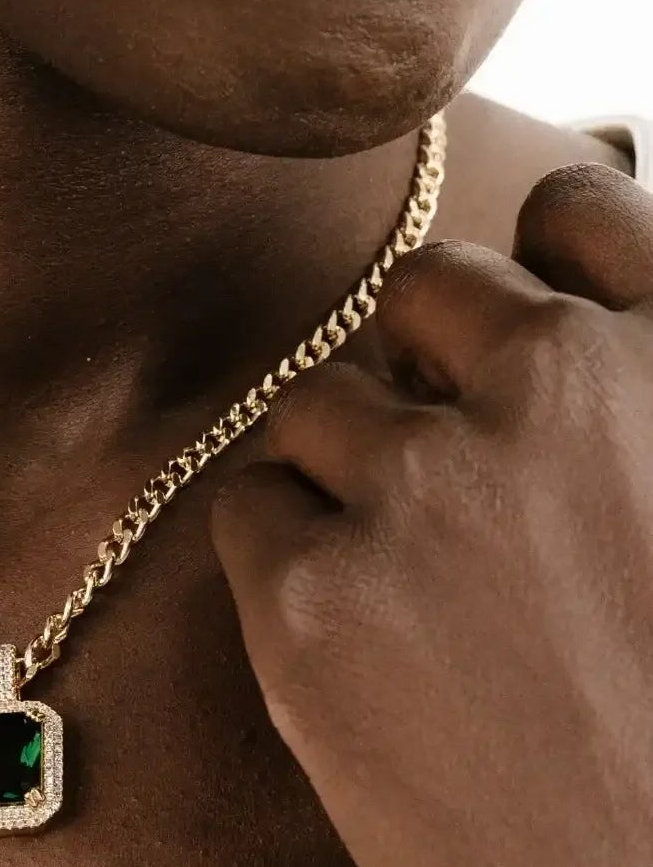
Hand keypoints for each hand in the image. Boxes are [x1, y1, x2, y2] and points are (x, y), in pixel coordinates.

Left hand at [209, 161, 652, 866]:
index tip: (508, 338)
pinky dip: (284, 566)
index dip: (531, 270)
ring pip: (320, 402)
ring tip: (417, 605)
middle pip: (422, 292)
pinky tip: (358, 656)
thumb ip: (642, 400)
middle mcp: (558, 388)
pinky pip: (251, 510)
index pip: (573, 209)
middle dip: (424, 372)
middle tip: (452, 495)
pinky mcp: (311, 596)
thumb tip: (556, 296)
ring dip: (348, 477)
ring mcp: (428, 485)